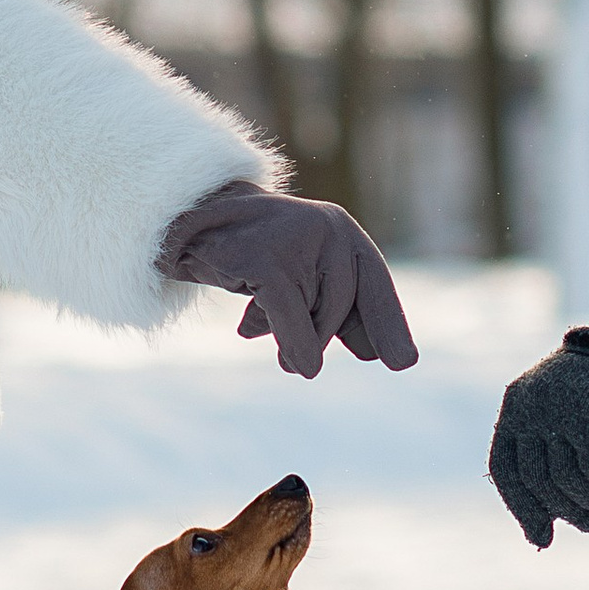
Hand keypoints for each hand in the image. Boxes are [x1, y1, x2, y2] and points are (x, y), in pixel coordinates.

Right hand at [156, 184, 418, 376]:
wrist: (186, 224)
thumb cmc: (247, 255)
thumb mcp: (297, 280)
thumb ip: (331, 308)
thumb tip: (375, 352)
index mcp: (341, 230)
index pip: (373, 282)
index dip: (388, 323)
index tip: (402, 362)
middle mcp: (327, 226)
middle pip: (342, 300)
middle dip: (324, 335)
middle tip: (301, 365)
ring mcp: (294, 237)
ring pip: (318, 310)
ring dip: (302, 340)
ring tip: (283, 353)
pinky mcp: (263, 254)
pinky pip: (290, 312)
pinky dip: (298, 343)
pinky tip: (298, 364)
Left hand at [487, 333, 588, 548]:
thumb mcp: (557, 421)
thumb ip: (544, 467)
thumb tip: (538, 539)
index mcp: (514, 407)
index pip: (504, 469)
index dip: (521, 507)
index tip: (543, 536)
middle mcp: (531, 406)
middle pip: (538, 479)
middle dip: (566, 511)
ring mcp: (561, 409)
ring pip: (569, 479)